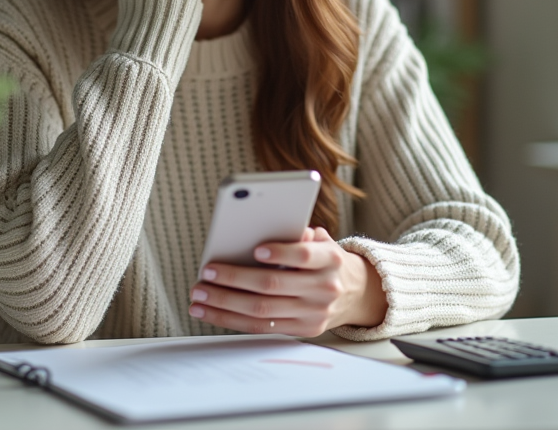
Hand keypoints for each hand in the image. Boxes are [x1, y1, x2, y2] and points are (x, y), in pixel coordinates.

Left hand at [188, 227, 387, 336]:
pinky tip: (211, 311)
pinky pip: (262, 327)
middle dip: (234, 279)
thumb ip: (302, 234)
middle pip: (273, 286)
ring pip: (262, 311)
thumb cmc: (327, 260)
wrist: (358, 293)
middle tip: (207, 273)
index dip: (282, 252)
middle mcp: (324, 288)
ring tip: (199, 296)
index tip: (256, 249)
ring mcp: (313, 313)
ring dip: (225, 304)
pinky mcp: (303, 330)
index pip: (305, 255)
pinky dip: (232, 319)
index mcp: (330, 259)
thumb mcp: (323, 241)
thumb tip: (274, 227)